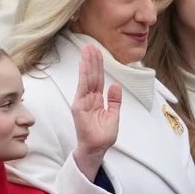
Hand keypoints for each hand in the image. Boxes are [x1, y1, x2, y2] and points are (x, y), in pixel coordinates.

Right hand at [71, 45, 121, 179]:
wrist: (97, 148)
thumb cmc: (103, 135)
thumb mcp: (113, 115)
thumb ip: (114, 100)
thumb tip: (115, 85)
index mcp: (97, 100)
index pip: (98, 79)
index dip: (98, 66)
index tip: (98, 52)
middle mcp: (88, 98)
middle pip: (92, 76)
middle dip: (92, 60)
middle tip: (91, 45)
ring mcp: (83, 101)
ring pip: (87, 78)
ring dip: (87, 63)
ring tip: (87, 49)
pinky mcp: (79, 106)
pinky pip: (83, 87)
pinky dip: (84, 75)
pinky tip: (84, 64)